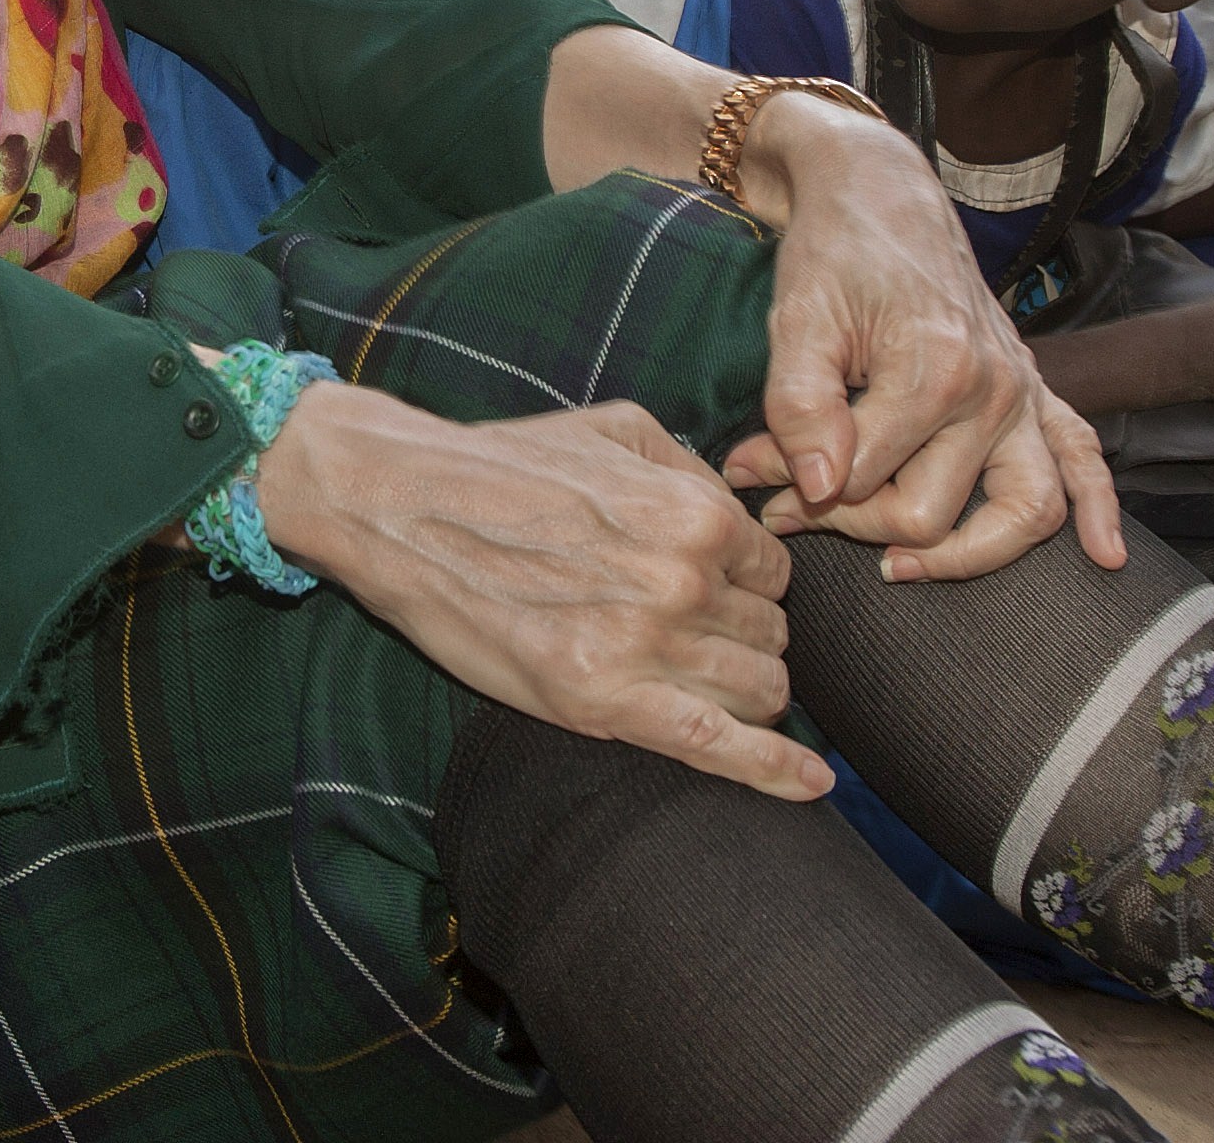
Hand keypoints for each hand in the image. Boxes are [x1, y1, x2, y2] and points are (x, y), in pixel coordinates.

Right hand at [257, 383, 827, 797]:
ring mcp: (647, 645)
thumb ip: (698, 470)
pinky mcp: (604, 703)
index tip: (715, 596)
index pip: (776, 575)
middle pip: (771, 638)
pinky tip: (811, 784)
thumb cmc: (505, 463)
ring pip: (757, 692)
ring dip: (743, 692)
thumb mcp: (619, 428)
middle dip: (743, 640)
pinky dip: (775, 771)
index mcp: (697, 512)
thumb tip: (745, 518)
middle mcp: (686, 580)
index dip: (748, 588)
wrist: (402, 505)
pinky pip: (718, 749)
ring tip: (696, 683)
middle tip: (688, 636)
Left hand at [717, 102, 1122, 575]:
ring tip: (898, 567)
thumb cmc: (833, 255)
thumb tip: (818, 490)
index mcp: (934, 369)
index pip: (863, 484)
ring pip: (1022, 514)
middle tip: (789, 502)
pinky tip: (1104, 557)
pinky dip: (1099, 512)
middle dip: (850, 521)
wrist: (880, 193)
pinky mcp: (1037, 390)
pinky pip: (1085, 459)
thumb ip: (799, 407)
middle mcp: (994, 389)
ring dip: (962, 555)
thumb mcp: (796, 322)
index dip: (797, 492)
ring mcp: (1023, 393)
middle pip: (927, 513)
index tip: (754, 478)